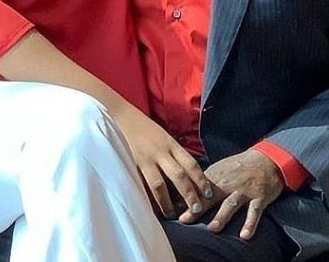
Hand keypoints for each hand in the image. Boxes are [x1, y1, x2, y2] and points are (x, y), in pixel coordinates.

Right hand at [113, 105, 213, 219]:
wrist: (120, 115)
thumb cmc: (143, 127)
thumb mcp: (162, 135)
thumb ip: (173, 152)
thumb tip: (188, 171)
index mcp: (170, 143)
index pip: (191, 163)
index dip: (201, 180)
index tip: (209, 194)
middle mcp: (160, 152)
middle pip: (179, 176)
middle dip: (189, 194)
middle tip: (197, 209)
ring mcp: (145, 159)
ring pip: (160, 184)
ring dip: (167, 202)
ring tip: (172, 214)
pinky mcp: (131, 164)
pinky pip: (141, 184)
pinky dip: (146, 197)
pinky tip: (150, 208)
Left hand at [179, 149, 282, 238]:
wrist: (266, 159)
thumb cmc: (240, 166)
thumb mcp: (221, 168)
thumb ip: (207, 180)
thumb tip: (188, 190)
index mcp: (218, 175)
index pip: (199, 187)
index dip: (187, 197)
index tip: (174, 206)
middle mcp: (229, 183)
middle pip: (211, 196)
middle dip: (198, 208)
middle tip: (185, 219)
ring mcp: (244, 191)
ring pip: (231, 204)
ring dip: (221, 216)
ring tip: (212, 228)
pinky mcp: (259, 198)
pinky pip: (254, 212)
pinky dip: (250, 223)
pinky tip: (244, 235)